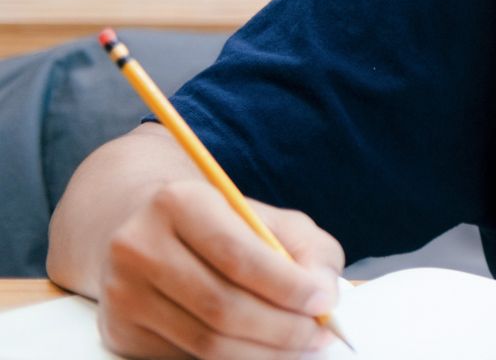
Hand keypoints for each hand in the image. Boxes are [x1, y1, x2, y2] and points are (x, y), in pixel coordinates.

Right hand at [95, 180, 345, 358]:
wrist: (149, 233)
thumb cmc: (225, 227)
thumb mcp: (272, 220)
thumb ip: (309, 251)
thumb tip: (324, 296)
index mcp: (179, 202)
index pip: (239, 256)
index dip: (288, 287)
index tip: (325, 303)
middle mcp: (138, 246)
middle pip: (222, 307)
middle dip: (283, 330)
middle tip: (321, 335)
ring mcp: (122, 293)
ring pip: (206, 343)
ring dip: (264, 354)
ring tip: (301, 347)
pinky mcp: (119, 332)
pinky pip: (187, 358)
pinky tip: (261, 351)